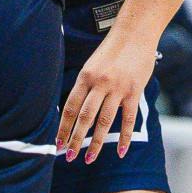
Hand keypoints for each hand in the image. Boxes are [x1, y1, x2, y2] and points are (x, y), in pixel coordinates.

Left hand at [57, 25, 157, 161]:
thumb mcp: (92, 65)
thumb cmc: (112, 50)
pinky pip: (128, 120)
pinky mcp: (134, 92)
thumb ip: (86, 86)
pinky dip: (125, 138)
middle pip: (84, 118)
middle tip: (68, 156)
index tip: (57, 142)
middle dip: (74, 139)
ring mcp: (117, 89)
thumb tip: (76, 108)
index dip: (62, 127)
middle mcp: (98, 84)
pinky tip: (121, 152)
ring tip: (89, 158)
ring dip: (96, 143)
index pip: (69, 107)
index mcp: (84, 77)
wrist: (134, 34)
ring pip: (104, 122)